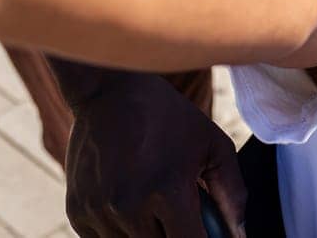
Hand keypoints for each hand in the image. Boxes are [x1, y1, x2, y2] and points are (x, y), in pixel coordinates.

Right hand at [64, 75, 246, 237]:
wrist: (110, 92)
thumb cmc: (169, 118)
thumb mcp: (213, 145)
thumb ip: (232, 192)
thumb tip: (238, 234)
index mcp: (168, 191)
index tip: (207, 233)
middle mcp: (130, 206)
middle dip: (176, 236)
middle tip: (183, 216)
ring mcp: (99, 211)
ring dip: (148, 236)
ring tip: (157, 207)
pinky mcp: (77, 212)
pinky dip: (122, 233)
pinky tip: (133, 208)